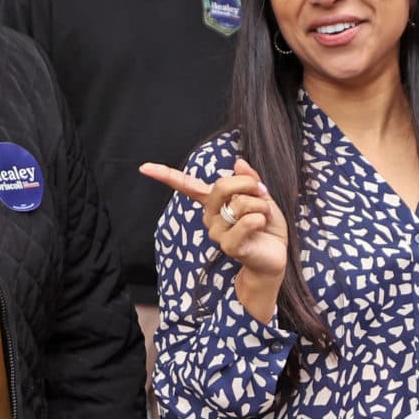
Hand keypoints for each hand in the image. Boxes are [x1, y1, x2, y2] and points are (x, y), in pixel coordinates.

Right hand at [140, 157, 288, 285]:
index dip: (165, 174)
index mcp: (213, 202)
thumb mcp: (261, 196)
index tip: (144, 167)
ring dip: (260, 206)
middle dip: (248, 185)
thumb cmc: (265, 225)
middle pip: (221, 186)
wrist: (275, 255)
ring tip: (262, 218)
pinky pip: (247, 221)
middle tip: (262, 194)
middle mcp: (210, 216)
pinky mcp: (229, 246)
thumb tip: (238, 162)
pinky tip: (261, 228)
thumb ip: (249, 179)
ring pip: (239, 204)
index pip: (185, 185)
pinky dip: (261, 219)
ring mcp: (217, 232)